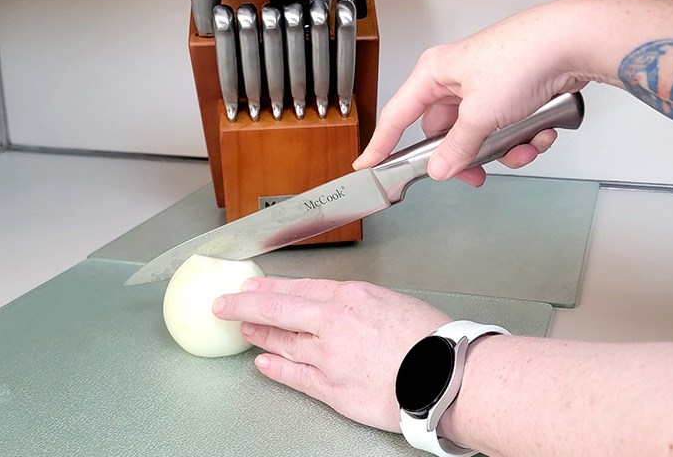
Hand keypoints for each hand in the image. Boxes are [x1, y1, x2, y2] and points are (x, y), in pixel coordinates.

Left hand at [213, 277, 452, 431]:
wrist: (447, 375)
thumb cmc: (433, 340)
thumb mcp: (394, 303)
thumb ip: (361, 304)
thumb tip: (343, 308)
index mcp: (352, 295)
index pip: (300, 287)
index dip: (271, 287)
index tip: (253, 286)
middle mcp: (334, 322)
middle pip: (279, 308)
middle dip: (246, 304)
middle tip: (225, 303)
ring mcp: (328, 356)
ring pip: (282, 341)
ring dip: (259, 334)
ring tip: (243, 329)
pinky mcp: (331, 388)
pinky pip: (294, 375)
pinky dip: (274, 368)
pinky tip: (261, 363)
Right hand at [352, 0, 588, 184]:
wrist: (572, 42)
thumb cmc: (522, 58)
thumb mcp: (481, 113)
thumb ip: (456, 147)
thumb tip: (440, 168)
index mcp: (435, 73)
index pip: (397, 116)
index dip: (381, 145)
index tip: (367, 167)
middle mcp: (457, 78)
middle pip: (446, 134)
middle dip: (468, 157)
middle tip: (478, 175)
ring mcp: (488, 86)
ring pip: (482, 135)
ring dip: (505, 150)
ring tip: (524, 147)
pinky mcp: (515, 93)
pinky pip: (508, 128)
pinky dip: (526, 137)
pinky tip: (543, 133)